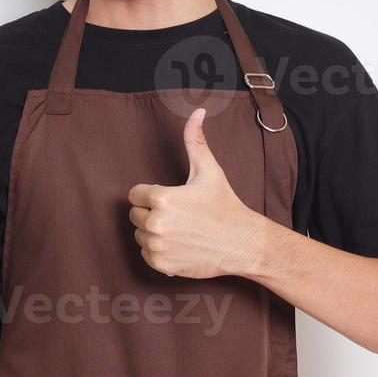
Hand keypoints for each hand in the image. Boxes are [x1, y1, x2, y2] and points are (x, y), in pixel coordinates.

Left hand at [126, 107, 262, 279]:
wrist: (242, 243)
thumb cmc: (224, 205)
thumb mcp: (209, 170)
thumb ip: (195, 140)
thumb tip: (197, 112)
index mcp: (162, 198)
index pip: (135, 194)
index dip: (151, 194)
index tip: (172, 199)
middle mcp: (156, 223)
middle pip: (135, 215)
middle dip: (152, 212)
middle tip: (179, 215)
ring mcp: (158, 246)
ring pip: (140, 235)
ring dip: (154, 232)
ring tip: (180, 229)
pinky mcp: (161, 265)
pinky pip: (146, 254)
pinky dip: (158, 251)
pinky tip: (179, 245)